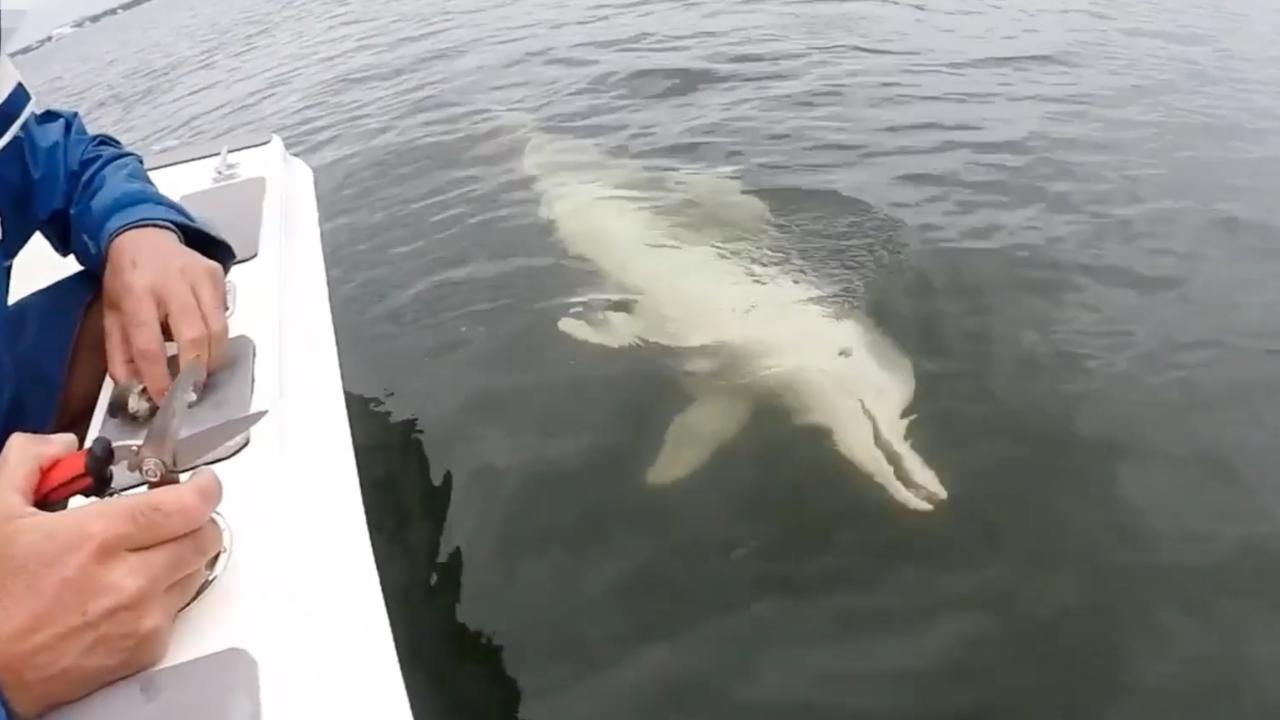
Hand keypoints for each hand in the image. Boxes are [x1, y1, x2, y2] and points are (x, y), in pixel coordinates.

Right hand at [0, 433, 222, 717]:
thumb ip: (29, 462)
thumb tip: (63, 443)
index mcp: (100, 537)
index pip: (189, 505)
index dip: (205, 488)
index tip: (201, 482)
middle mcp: (133, 580)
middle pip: (205, 537)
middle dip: (195, 520)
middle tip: (173, 516)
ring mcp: (144, 619)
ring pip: (197, 573)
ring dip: (182, 556)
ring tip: (146, 554)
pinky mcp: (146, 651)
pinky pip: (178, 611)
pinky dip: (165, 595)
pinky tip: (130, 593)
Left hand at [103, 226, 227, 400]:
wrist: (143, 236)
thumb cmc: (126, 281)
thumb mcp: (111, 316)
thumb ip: (121, 355)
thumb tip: (136, 392)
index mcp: (135, 294)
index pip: (149, 343)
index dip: (158, 376)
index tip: (163, 399)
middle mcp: (170, 283)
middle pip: (193, 337)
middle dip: (194, 371)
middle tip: (191, 390)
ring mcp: (199, 276)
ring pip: (217, 330)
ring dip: (211, 359)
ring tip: (201, 372)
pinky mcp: (217, 274)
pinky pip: (224, 316)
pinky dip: (217, 337)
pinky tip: (205, 341)